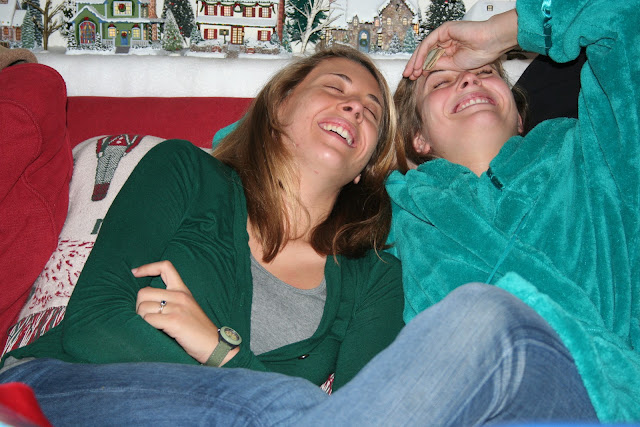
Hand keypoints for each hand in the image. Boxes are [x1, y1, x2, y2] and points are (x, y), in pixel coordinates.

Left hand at [134, 260, 226, 363]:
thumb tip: (145, 301)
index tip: (135, 272)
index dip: (147, 267)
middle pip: (144, 292)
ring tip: (150, 326)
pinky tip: (155, 331)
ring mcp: (177, 308)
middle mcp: (179, 296)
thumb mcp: (187, 307)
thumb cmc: (197, 330)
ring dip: (141, 319)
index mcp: (183, 290)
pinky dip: (146, 327)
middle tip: (144, 316)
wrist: (214, 344)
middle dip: (138, 306)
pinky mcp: (174, 321)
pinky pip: (148, 320)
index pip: (165, 267)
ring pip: (143, 307)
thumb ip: (171, 300)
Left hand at [403, 9, 519, 79]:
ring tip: (411, 72)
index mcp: (449, 50)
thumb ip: (438, 65)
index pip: (430, 59)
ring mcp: (444, 35)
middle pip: (425, 53)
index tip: (414, 78)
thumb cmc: (480, 54)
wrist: (490, 43)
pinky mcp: (443, 30)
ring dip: (416, 60)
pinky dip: (422, 54)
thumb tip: (423, 69)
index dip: (421, 68)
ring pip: (424, 48)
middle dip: (415, 65)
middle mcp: (445, 41)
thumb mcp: (453, 65)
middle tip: (408, 76)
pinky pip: (428, 42)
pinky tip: (418, 64)